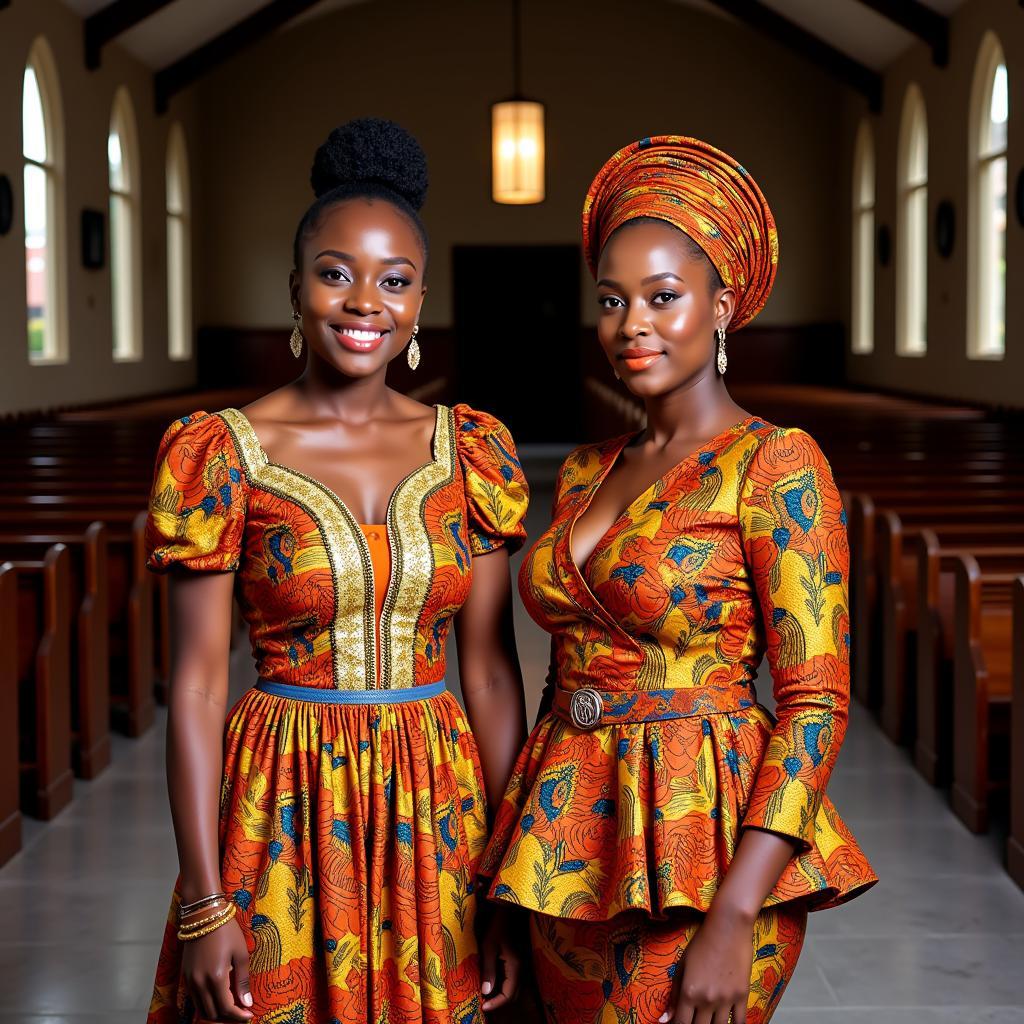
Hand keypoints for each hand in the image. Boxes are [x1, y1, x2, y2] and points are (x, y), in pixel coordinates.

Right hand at [182, 916, 252, 1021]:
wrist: (204, 914)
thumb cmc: (226, 931)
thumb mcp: (241, 954)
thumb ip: (242, 981)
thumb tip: (247, 1003)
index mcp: (216, 977)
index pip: (226, 1008)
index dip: (239, 1016)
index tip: (249, 1015)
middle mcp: (200, 982)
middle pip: (212, 1013)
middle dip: (228, 1017)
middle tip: (241, 1012)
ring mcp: (190, 980)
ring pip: (201, 1008)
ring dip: (216, 1012)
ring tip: (231, 1006)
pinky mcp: (185, 976)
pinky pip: (194, 999)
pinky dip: (206, 1004)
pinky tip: (218, 997)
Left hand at [479, 904, 524, 1012]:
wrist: (507, 912)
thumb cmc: (496, 927)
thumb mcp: (488, 948)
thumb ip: (488, 970)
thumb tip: (486, 993)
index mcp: (515, 967)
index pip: (508, 995)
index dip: (496, 1004)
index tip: (483, 1007)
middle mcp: (521, 969)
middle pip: (513, 995)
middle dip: (498, 1002)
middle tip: (483, 1003)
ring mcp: (520, 966)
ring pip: (513, 989)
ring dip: (500, 995)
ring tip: (485, 995)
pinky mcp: (517, 963)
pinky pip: (511, 981)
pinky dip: (502, 987)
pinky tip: (491, 983)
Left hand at [661, 904, 754, 1023]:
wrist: (728, 928)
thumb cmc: (701, 943)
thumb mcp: (682, 965)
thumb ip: (674, 994)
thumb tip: (665, 1019)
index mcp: (689, 992)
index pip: (681, 1023)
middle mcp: (707, 1000)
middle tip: (693, 1018)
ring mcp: (727, 1000)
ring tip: (707, 1019)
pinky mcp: (742, 996)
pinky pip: (739, 1022)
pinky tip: (727, 1023)